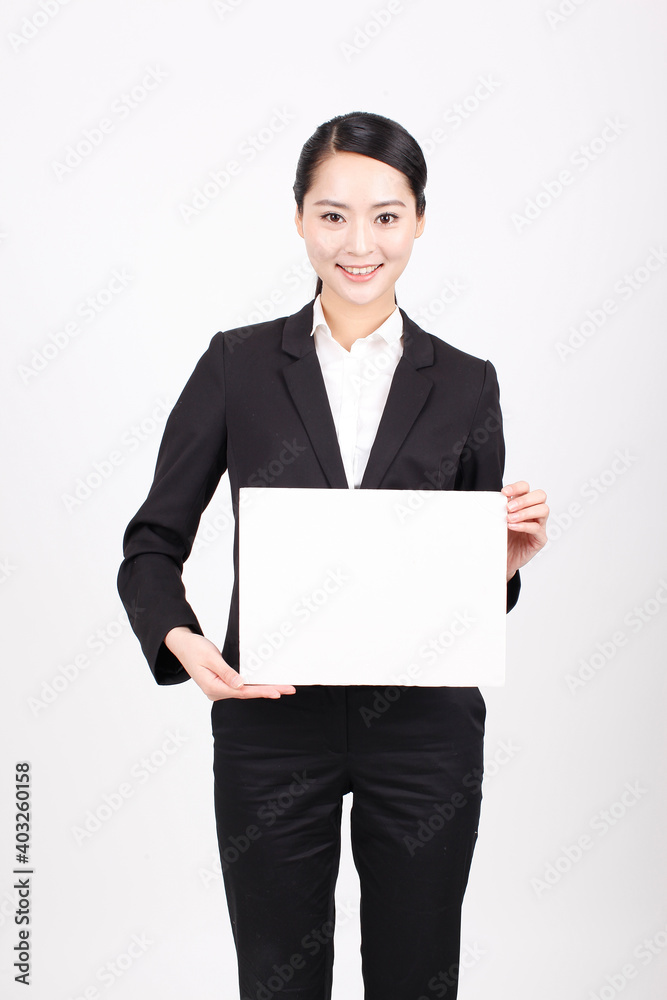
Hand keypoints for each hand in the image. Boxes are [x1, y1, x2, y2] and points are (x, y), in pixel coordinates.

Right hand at [164, 627, 295, 700]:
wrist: (182, 645)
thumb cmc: (194, 649)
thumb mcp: (211, 658)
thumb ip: (227, 672)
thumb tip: (241, 685)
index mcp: (213, 688)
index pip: (242, 692)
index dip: (261, 691)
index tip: (277, 692)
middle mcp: (217, 691)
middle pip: (247, 693)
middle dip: (268, 690)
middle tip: (289, 689)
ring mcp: (219, 688)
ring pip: (245, 690)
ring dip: (263, 688)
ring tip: (282, 688)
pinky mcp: (221, 682)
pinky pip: (241, 685)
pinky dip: (254, 684)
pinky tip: (266, 685)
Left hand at [501, 481, 548, 581]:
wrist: (500, 559)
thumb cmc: (500, 538)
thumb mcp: (497, 520)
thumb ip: (498, 509)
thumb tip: (492, 499)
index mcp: (523, 504)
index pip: (526, 488)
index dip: (517, 487)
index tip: (504, 492)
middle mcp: (533, 512)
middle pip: (540, 495)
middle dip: (524, 499)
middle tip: (509, 508)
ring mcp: (539, 524)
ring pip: (543, 509)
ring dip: (525, 512)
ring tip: (510, 519)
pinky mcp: (540, 538)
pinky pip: (537, 528)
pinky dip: (524, 526)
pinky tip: (513, 527)